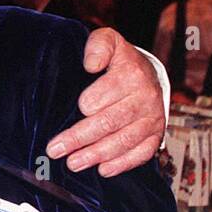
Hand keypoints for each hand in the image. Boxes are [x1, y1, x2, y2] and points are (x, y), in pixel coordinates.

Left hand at [45, 26, 164, 176]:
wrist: (148, 73)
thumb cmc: (119, 60)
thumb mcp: (108, 42)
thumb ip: (98, 46)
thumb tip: (90, 64)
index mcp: (131, 73)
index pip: (105, 93)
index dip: (88, 103)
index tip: (76, 109)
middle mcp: (145, 97)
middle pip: (109, 122)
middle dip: (79, 137)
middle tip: (56, 149)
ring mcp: (152, 118)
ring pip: (123, 140)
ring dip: (97, 154)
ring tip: (73, 163)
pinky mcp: (156, 135)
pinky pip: (142, 153)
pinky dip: (123, 164)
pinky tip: (103, 170)